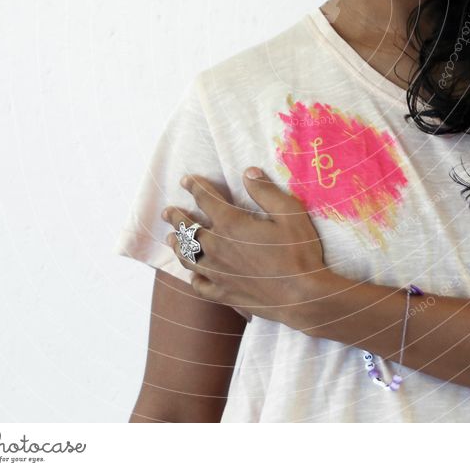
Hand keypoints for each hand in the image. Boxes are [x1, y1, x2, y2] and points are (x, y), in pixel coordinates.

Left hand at [162, 167, 330, 327]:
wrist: (302, 296)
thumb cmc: (299, 252)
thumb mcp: (289, 213)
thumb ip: (266, 191)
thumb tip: (248, 172)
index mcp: (232, 224)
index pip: (206, 200)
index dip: (195, 187)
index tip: (186, 180)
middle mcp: (217, 248)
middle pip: (188, 229)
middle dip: (176, 217)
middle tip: (167, 211)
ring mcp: (218, 273)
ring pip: (188, 257)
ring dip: (177, 245)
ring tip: (170, 239)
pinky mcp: (224, 294)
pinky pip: (200, 286)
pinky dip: (194, 278)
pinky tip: (194, 275)